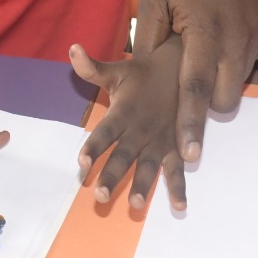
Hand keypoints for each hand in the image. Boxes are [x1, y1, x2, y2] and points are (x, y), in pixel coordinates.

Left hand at [71, 40, 186, 211]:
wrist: (185, 69)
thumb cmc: (144, 74)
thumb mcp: (119, 70)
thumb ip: (93, 68)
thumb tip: (72, 49)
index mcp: (125, 112)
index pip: (105, 131)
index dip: (94, 147)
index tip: (81, 163)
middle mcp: (141, 129)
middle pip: (124, 156)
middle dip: (112, 176)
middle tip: (99, 196)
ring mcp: (160, 141)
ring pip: (150, 167)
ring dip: (143, 186)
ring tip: (134, 205)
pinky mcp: (177, 147)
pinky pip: (177, 170)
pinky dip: (179, 189)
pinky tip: (179, 208)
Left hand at [134, 0, 257, 163]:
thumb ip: (149, 44)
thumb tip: (142, 80)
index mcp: (204, 31)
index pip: (196, 90)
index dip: (190, 125)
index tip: (188, 155)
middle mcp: (237, 36)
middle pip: (226, 97)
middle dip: (207, 105)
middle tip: (187, 91)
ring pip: (240, 79)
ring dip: (221, 77)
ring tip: (202, 50)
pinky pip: (251, 57)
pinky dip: (234, 56)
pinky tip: (220, 33)